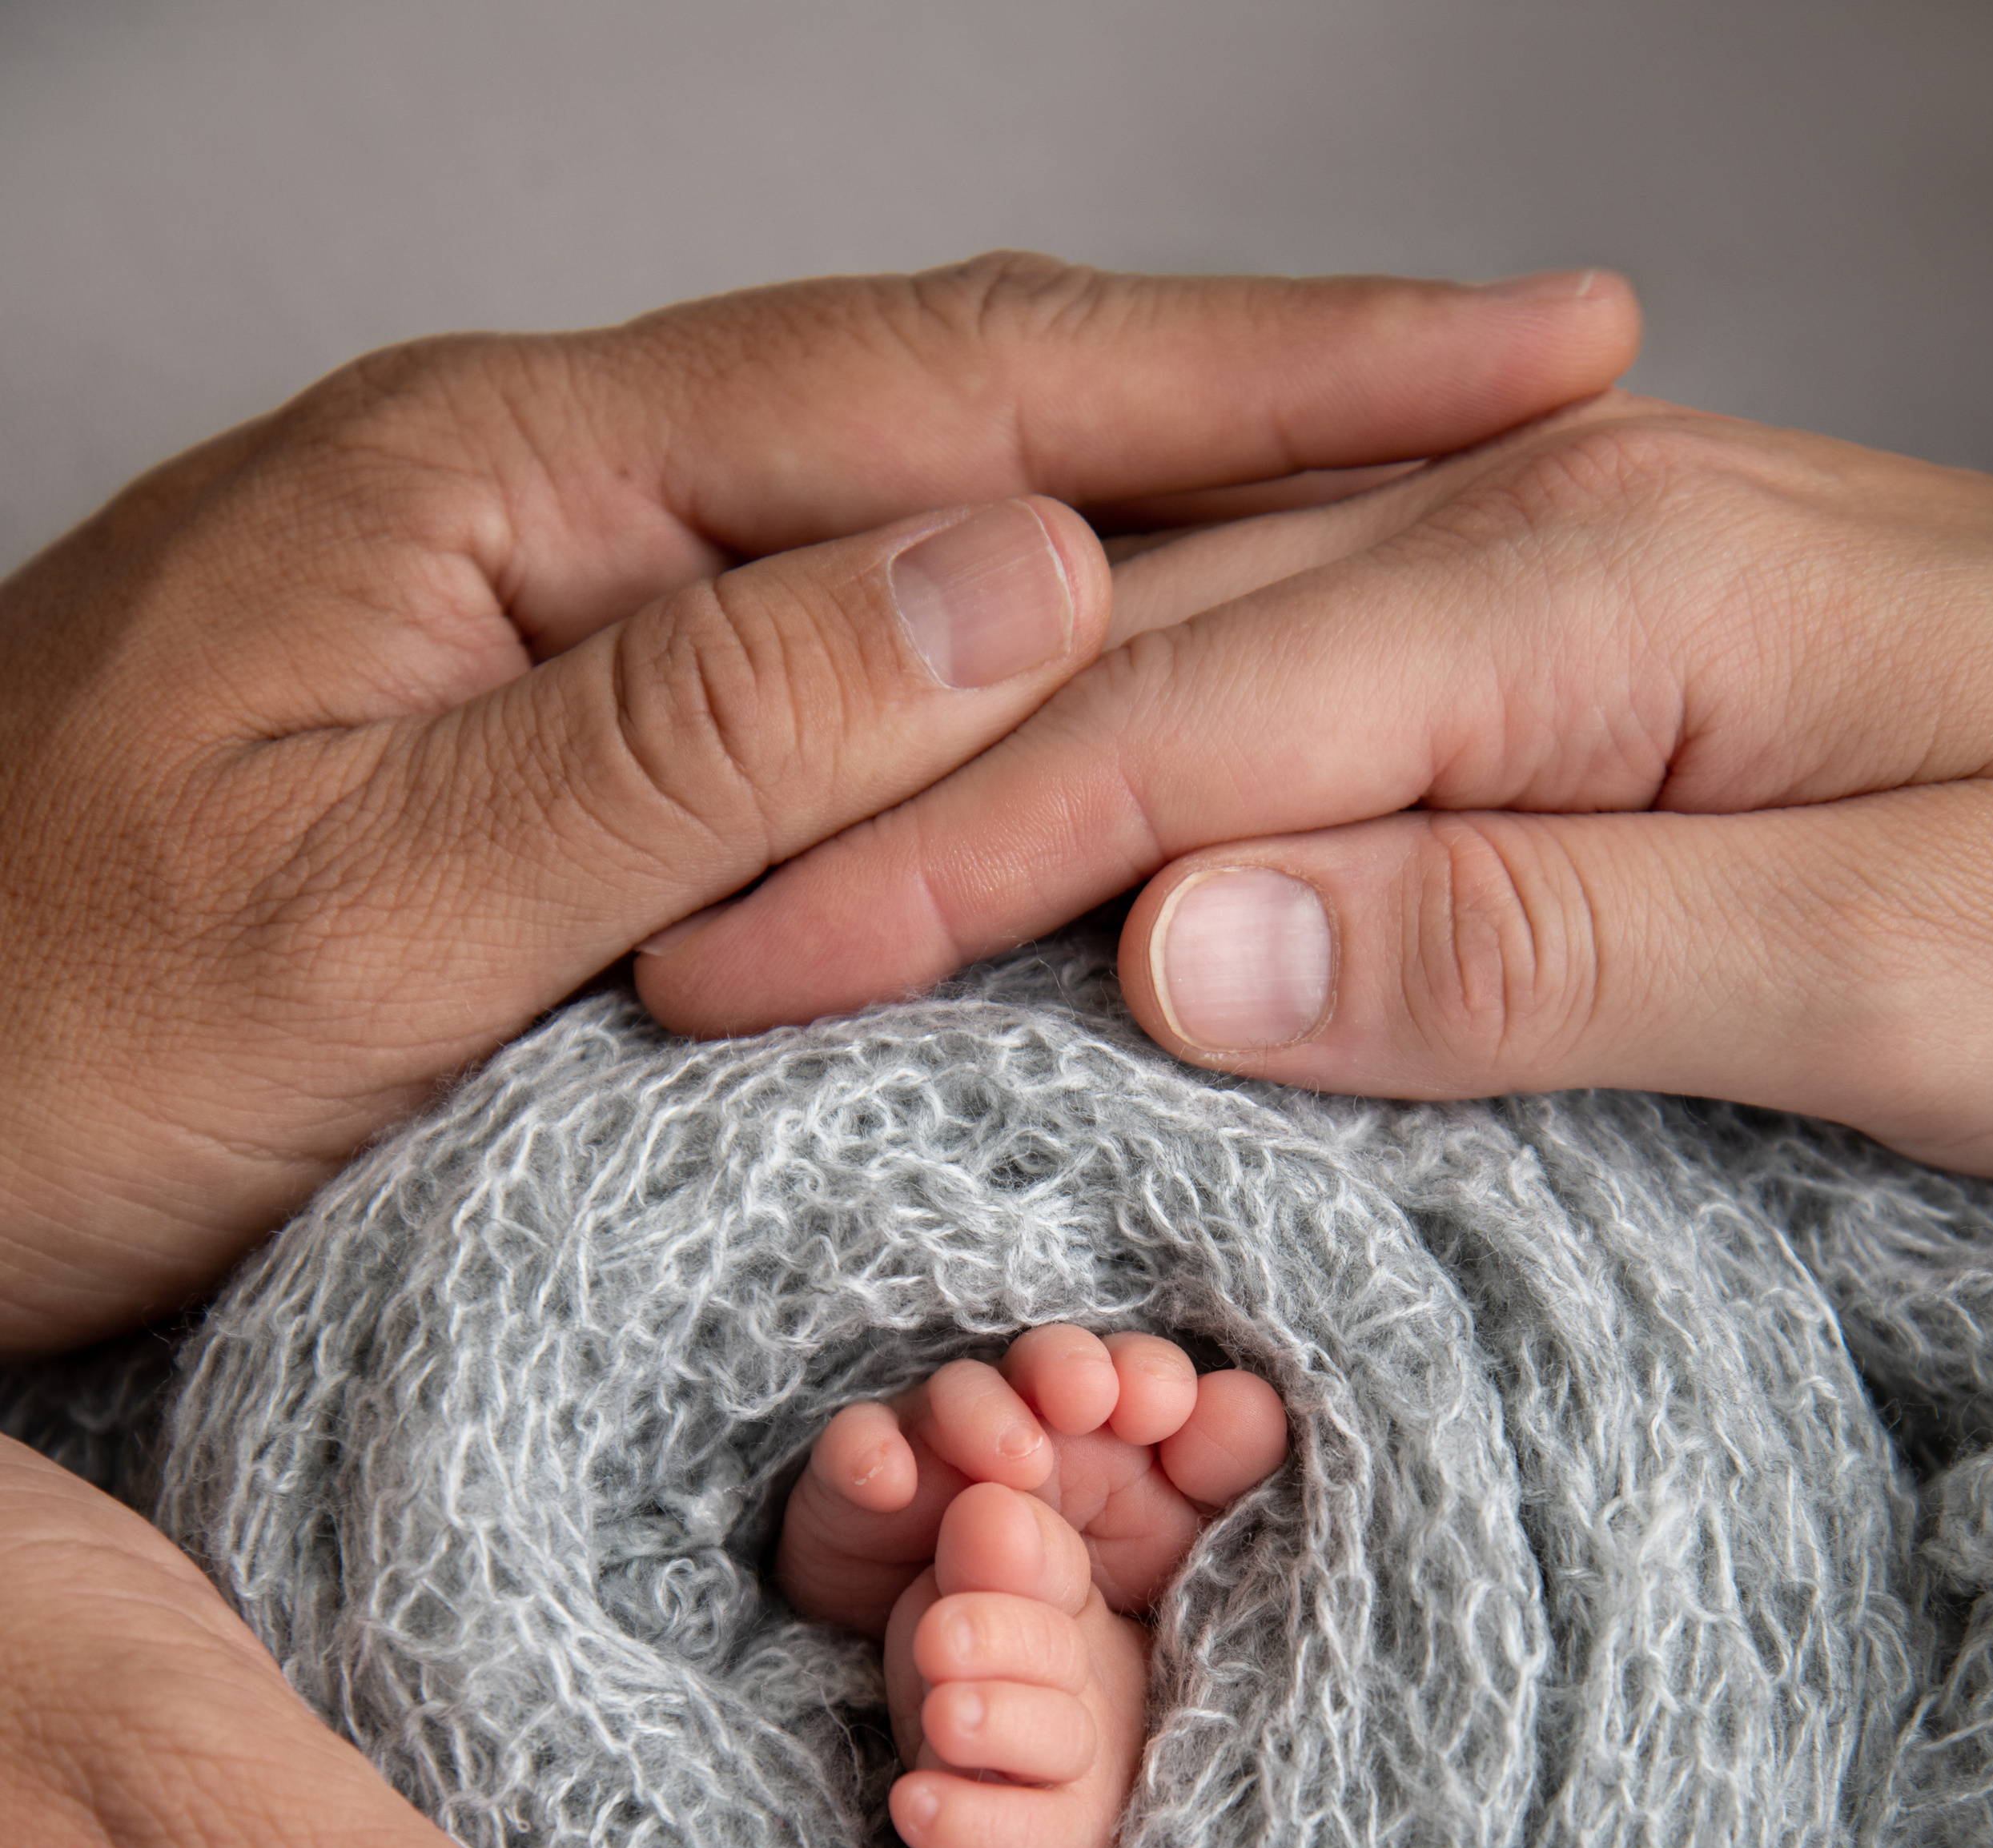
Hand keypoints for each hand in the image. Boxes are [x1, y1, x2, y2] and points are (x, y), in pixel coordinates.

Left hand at [0, 254, 1637, 1350]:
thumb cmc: (25, 1043)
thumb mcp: (358, 924)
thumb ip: (686, 754)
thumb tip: (1019, 585)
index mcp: (496, 489)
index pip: (950, 385)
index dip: (1263, 370)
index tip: (1517, 351)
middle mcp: (519, 498)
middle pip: (951, 402)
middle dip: (1262, 392)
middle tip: (1533, 389)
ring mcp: (512, 597)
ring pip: (885, 525)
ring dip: (1146, 504)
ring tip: (1388, 507)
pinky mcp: (505, 716)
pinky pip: (793, 651)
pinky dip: (980, 650)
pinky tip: (1082, 673)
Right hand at [646, 394, 1992, 1178]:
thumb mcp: (1909, 970)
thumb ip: (1548, 947)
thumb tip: (1187, 942)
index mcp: (1608, 592)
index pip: (1182, 726)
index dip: (937, 866)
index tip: (728, 980)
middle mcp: (1552, 536)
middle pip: (1132, 652)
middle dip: (883, 801)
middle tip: (661, 934)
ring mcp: (1560, 571)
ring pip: (1178, 641)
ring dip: (966, 763)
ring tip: (774, 876)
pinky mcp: (1574, 647)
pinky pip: (1281, 677)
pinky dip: (1115, 758)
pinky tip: (1026, 820)